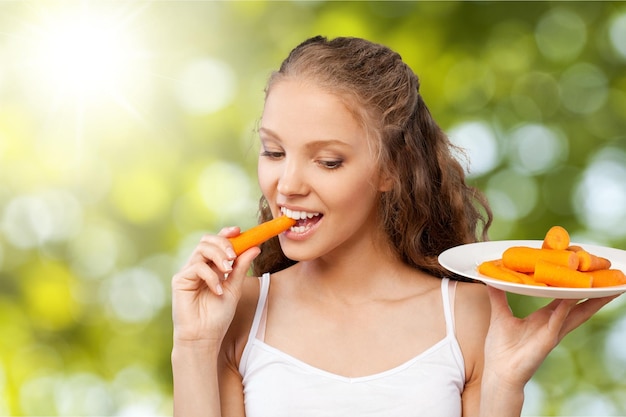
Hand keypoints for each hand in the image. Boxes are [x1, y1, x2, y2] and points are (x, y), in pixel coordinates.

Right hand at [171, 227, 260, 347]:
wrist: (204, 337)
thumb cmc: (218, 316)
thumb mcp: (235, 288)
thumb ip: (242, 267)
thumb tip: (255, 247)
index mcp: (212, 266)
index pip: (216, 243)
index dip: (226, 233)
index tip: (239, 230)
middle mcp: (199, 266)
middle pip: (207, 240)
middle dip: (223, 243)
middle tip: (234, 255)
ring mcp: (188, 272)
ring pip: (202, 249)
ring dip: (218, 256)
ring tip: (228, 270)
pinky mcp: (180, 280)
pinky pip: (197, 267)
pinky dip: (211, 276)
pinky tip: (217, 290)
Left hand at [484, 286, 616, 389]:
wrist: (499, 372)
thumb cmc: (501, 348)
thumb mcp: (499, 315)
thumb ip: (498, 296)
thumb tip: (491, 278)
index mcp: (544, 318)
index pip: (564, 299)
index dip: (575, 287)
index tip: (585, 273)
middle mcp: (552, 324)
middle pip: (578, 306)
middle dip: (594, 294)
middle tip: (610, 280)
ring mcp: (552, 333)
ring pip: (575, 313)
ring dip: (590, 301)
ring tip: (604, 288)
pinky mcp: (547, 341)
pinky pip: (557, 323)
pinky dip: (564, 311)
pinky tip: (570, 299)